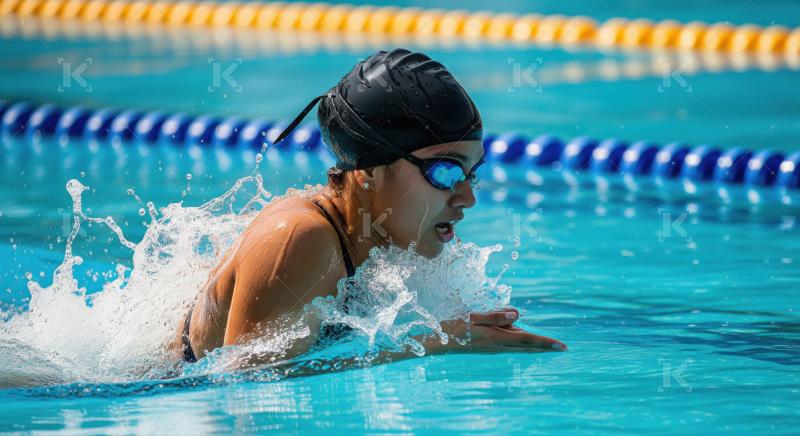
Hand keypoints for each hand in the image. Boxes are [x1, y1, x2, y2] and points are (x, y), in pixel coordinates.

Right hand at [438, 307, 566, 352]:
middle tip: (563, 348)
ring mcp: (494, 348)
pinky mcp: (490, 347)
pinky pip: (511, 343)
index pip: (527, 339)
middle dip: (546, 347)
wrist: (439, 344)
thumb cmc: (455, 328)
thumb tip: (516, 314)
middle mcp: (499, 346)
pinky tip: (523, 337)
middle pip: (528, 346)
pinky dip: (523, 341)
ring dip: (535, 345)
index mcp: (497, 338)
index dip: (546, 342)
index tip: (562, 345)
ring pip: (520, 345)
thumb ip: (495, 315)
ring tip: (549, 343)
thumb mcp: (474, 316)